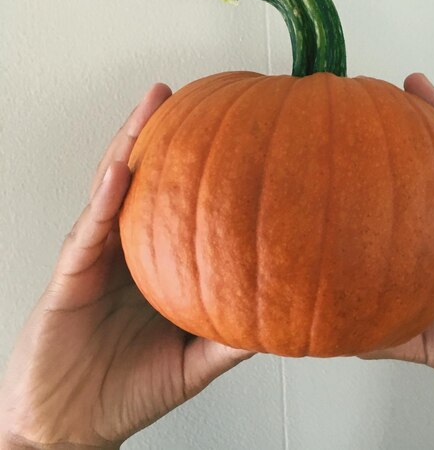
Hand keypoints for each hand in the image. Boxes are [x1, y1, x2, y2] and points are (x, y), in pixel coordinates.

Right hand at [0, 84, 252, 449]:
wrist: (71, 428)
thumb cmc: (127, 391)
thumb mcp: (192, 362)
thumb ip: (232, 339)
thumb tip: (286, 321)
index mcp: (157, 263)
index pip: (178, 202)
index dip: (198, 164)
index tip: (229, 129)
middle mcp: (127, 250)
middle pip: (145, 180)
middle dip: (161, 134)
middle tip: (185, 93)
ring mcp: (96, 257)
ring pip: (112, 189)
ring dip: (131, 145)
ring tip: (153, 106)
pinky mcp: (70, 275)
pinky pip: (89, 232)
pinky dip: (105, 201)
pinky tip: (122, 172)